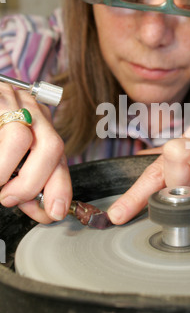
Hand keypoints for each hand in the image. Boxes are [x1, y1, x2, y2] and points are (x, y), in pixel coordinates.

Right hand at [0, 82, 71, 222]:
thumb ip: (27, 181)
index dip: (60, 187)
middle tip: (9, 198)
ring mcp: (12, 101)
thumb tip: (42, 210)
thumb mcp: (11, 159)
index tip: (55, 212)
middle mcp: (32, 111)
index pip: (60, 157)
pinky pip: (0, 131)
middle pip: (52, 146)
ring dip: (4, 171)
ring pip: (21, 138)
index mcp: (40, 126)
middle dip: (33, 182)